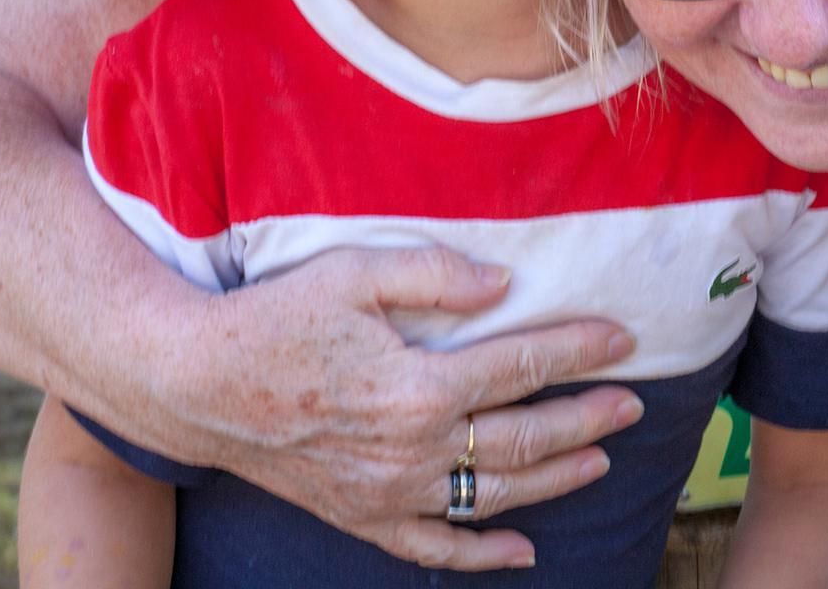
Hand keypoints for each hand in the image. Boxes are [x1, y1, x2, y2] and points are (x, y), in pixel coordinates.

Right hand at [161, 245, 641, 569]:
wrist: (194, 385)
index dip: (578, 350)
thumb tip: (506, 287)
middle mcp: (412, 448)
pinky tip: (525, 551)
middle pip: (523, 437)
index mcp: (419, 385)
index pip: (522, 365)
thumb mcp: (356, 272)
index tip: (623, 339)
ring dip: (555, 479)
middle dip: (586, 418)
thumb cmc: (276, 317)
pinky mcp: (360, 516)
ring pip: (493, 494)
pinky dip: (483, 555)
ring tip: (602, 458)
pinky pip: (433, 548)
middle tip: (634, 402)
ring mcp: (388, 491)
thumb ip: (437, 274)